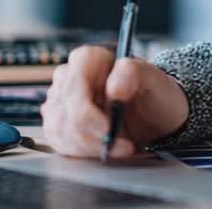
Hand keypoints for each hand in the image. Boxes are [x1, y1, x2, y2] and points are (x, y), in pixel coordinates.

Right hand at [40, 45, 189, 158]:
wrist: (154, 114)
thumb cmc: (152, 92)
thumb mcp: (152, 77)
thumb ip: (133, 72)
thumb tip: (112, 88)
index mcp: (87, 59)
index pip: (73, 89)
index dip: (87, 115)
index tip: (110, 130)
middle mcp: (68, 77)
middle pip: (66, 115)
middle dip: (95, 137)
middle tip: (123, 144)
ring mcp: (59, 101)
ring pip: (61, 132)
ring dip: (92, 146)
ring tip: (119, 143)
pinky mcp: (57, 123)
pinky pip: (59, 143)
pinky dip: (84, 152)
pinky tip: (104, 148)